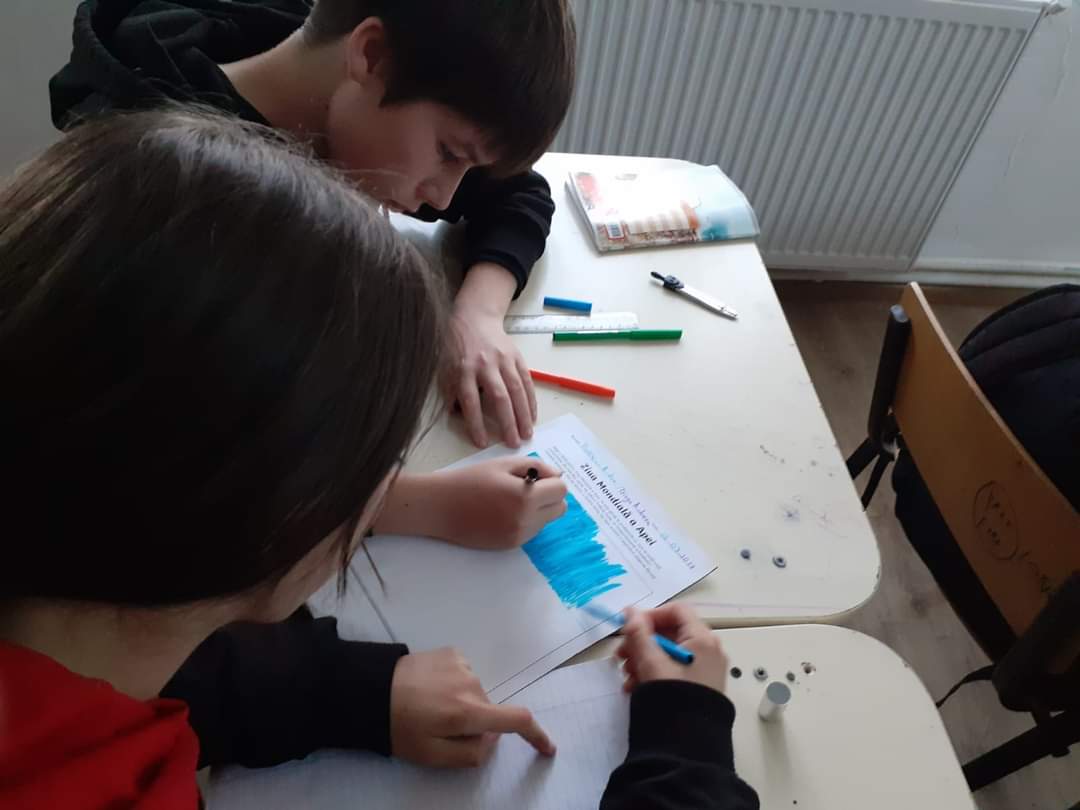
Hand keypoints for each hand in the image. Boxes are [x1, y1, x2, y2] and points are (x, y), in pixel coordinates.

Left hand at [389, 647, 555, 767]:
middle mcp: (472, 683)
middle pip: (489, 711)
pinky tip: (431, 688)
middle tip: (440, 729)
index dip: (536, 736)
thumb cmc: (400, 728)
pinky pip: (465, 676)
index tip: (548, 748)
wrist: (369, 689)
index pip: (516, 721)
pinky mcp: (452, 652)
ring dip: (463, 704)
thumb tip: (491, 740)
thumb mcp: (432, 756)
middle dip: (475, 723)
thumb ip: (469, 754)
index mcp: (468, 712)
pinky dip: (455, 686)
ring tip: (430, 706)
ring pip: (476, 694)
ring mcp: (463, 664)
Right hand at [428, 458, 567, 548]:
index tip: (534, 476)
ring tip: (510, 500)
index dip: (550, 480)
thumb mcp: (503, 464)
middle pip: (559, 508)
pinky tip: (503, 512)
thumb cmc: (470, 480)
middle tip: (526, 487)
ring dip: (538, 510)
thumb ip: (535, 466)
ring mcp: (519, 536)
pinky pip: (531, 531)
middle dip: (549, 496)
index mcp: (526, 497)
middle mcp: (526, 521)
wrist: (441, 507)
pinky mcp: (510, 545)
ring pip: (546, 521)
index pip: (561, 490)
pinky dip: (525, 521)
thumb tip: (557, 475)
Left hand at [449, 308, 536, 447]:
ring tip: (527, 434)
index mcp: (464, 369)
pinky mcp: (517, 357)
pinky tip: (533, 416)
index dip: (476, 423)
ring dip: (523, 414)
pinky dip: (531, 400)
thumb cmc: (457, 348)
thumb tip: (458, 416)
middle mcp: (485, 365)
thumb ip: (450, 392)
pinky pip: (526, 381)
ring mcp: (503, 360)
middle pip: (499, 397)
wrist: (474, 318)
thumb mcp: (445, 368)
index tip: (482, 442)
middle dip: (507, 422)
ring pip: (517, 390)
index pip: (470, 400)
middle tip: (513, 443)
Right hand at [615, 604, 728, 693]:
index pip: (676, 611)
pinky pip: (674, 670)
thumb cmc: (671, 696)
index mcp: (702, 639)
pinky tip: (635, 686)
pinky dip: (654, 672)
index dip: (650, 615)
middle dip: (642, 642)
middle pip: (671, 633)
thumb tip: (630, 611)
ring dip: (643, 659)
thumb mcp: (650, 662)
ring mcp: (705, 669)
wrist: (688, 743)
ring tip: (626, 676)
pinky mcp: (699, 685)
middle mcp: (709, 650)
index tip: (629, 629)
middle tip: (621, 655)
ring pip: (669, 653)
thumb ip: (638, 634)